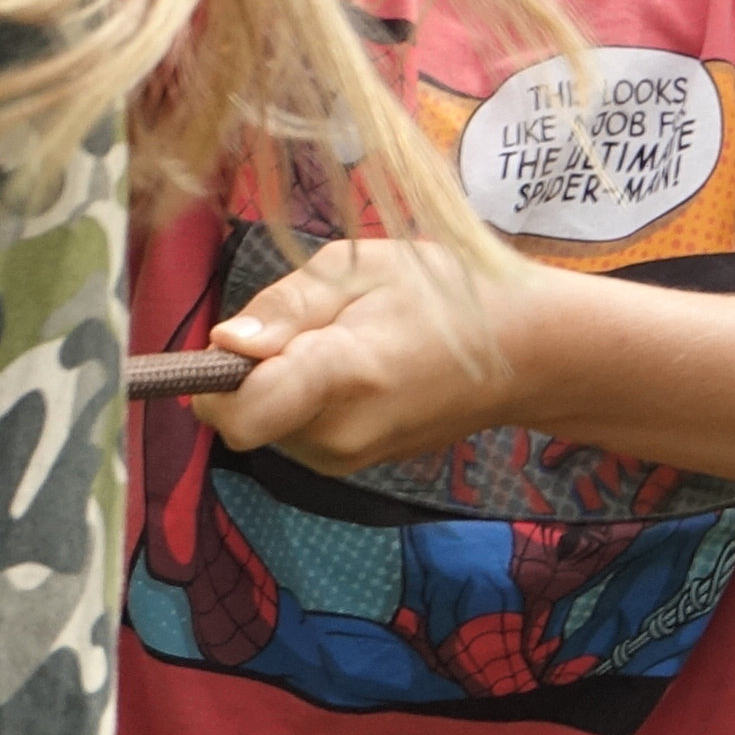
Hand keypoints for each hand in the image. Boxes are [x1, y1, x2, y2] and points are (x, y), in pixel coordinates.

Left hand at [190, 238, 541, 476]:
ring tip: (341, 342)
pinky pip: (293, 431)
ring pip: (265, 423)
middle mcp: (336, 435)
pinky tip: (351, 369)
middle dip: (252, 369)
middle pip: (243, 414)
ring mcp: (346, 459)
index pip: (237, 414)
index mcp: (339, 377)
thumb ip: (287, 307)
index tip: (237, 340)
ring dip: (279, 383)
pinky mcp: (350, 466)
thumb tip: (225, 342)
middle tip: (313, 324)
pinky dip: (302, 400)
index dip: (213, 379)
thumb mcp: (360, 268)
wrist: (522, 354)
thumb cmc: (442, 294)